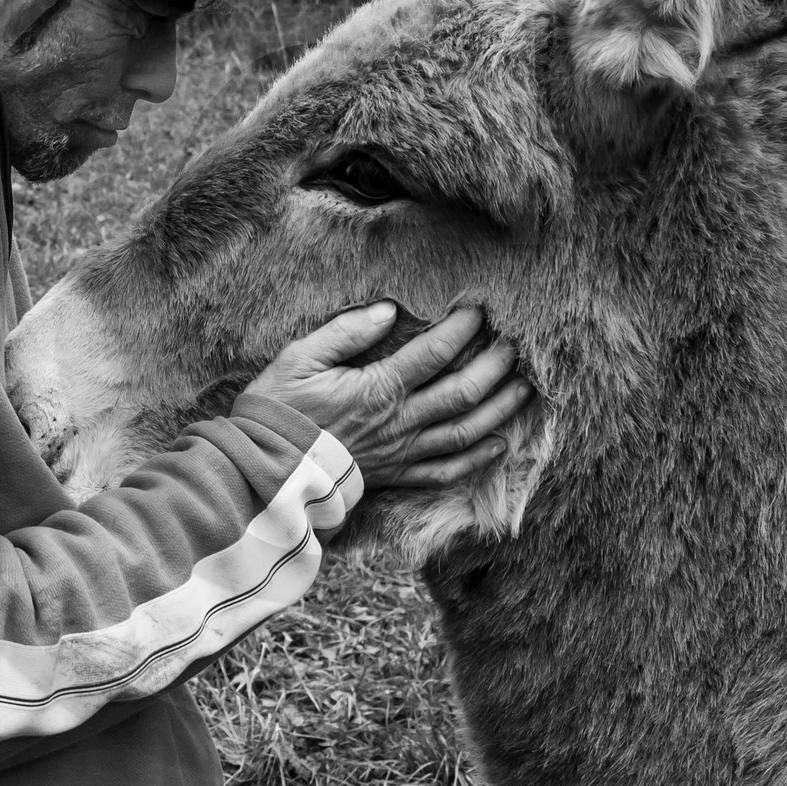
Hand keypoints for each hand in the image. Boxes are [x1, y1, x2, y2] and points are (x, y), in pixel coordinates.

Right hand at [246, 302, 533, 488]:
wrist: (262, 472)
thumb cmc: (277, 411)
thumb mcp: (299, 358)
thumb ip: (346, 332)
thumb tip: (389, 310)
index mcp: (377, 389)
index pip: (433, 352)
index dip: (461, 328)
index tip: (479, 308)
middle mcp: (399, 422)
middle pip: (462, 393)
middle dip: (494, 366)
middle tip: (514, 345)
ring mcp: (401, 453)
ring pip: (464, 433)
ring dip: (499, 410)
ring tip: (524, 388)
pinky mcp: (396, 476)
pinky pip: (445, 472)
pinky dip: (476, 460)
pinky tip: (499, 445)